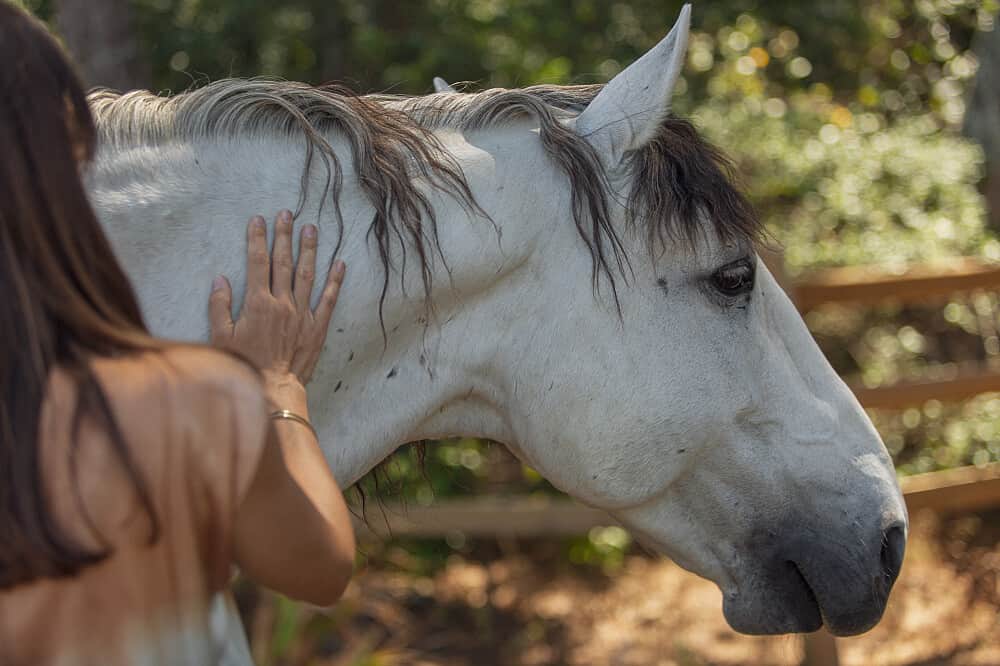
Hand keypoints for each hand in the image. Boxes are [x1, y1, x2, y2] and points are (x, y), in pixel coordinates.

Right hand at [209, 211, 344, 389]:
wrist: (273, 389)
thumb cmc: (244, 365)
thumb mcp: (222, 336)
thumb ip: (220, 306)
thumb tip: (221, 280)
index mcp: (258, 303)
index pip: (257, 261)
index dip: (258, 238)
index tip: (259, 220)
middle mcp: (282, 303)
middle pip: (283, 261)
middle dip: (284, 235)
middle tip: (288, 213)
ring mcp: (302, 313)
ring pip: (307, 274)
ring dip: (310, 249)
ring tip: (312, 229)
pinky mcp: (317, 327)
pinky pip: (329, 299)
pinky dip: (335, 280)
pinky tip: (341, 263)